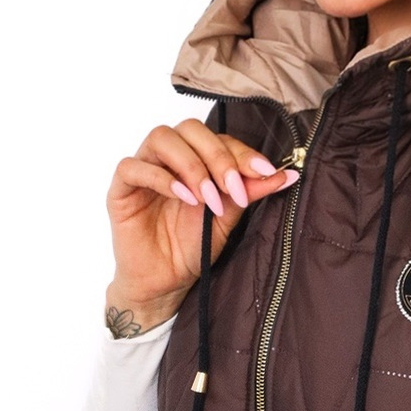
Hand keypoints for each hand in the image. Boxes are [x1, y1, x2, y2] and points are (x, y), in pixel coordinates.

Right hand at [104, 118, 297, 332]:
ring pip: (162, 138)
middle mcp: (168, 157)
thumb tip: (289, 174)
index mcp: (195, 158)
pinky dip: (162, 178)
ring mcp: (143, 169)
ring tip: (208, 198)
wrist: (167, 281)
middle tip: (232, 189)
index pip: (218, 138)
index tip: (265, 172)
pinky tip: (185, 198)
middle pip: (190, 129)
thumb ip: (251, 191)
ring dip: (191, 165)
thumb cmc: (193, 246)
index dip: (242, 152)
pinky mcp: (121, 188)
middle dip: (217, 156)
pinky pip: (133, 167)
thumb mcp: (229, 216)